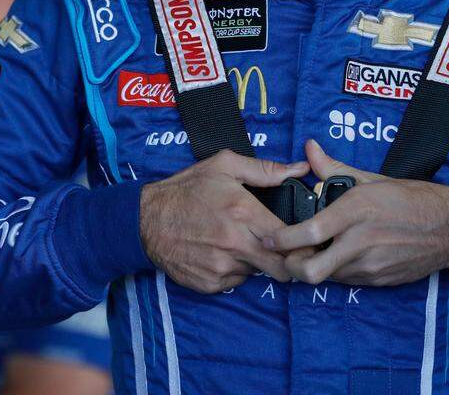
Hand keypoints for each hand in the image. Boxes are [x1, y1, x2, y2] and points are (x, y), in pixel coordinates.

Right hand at [140, 150, 308, 293]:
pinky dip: (236, 270)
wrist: (146, 219)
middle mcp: (236, 243)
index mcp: (245, 212)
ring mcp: (222, 266)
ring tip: (244, 243)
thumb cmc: (187, 189)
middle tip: (284, 249)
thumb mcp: (224, 165)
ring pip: (258, 273)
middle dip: (288, 260)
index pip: (292, 238)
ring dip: (258, 262)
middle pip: (282, 267)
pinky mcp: (210, 283)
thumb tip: (301, 169)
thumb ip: (266, 169)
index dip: (302, 239)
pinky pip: (236, 281)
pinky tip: (224, 252)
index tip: (303, 236)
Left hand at [264, 140, 448, 285]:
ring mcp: (370, 265)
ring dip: (314, 268)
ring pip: (326, 277)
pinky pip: (347, 280)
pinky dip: (338, 271)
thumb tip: (309, 149)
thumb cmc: (413, 198)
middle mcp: (360, 241)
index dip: (282, 240)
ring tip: (314, 252)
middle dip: (291, 267)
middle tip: (288, 255)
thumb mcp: (373, 178)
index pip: (309, 232)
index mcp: (357, 210)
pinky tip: (341, 256)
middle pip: (310, 270)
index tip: (270, 237)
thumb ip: (333, 168)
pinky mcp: (378, 281)